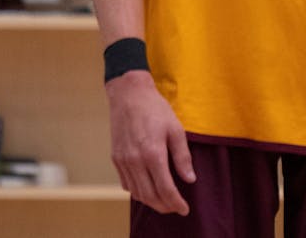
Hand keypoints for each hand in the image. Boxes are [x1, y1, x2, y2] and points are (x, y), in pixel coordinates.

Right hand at [105, 71, 195, 214]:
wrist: (129, 95)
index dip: (176, 203)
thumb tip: (190, 179)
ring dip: (151, 202)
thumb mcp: (176, 129)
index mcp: (153, 153)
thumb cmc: (156, 109)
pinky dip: (137, 192)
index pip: (165, 189)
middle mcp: (135, 161)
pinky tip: (147, 189)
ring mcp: (123, 161)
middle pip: (149, 196)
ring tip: (164, 202)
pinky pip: (126, 184)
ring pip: (136, 193)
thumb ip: (182, 157)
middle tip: (176, 208)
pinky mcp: (115, 158)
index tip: (184, 209)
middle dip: (164, 206)